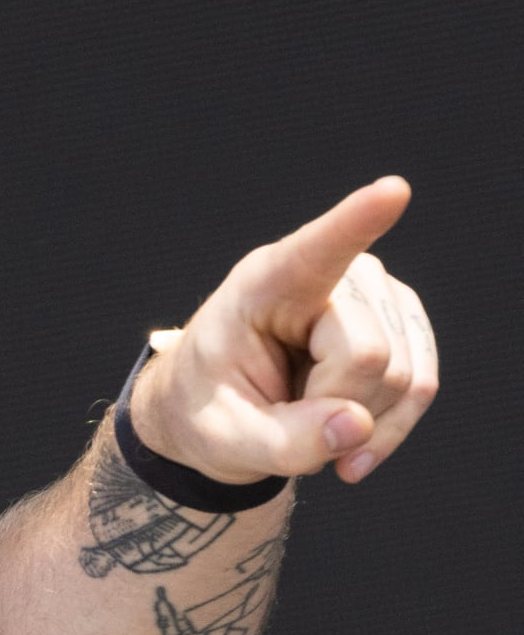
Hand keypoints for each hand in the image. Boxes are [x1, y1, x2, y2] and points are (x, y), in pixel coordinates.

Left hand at [130, 176, 438, 488]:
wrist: (222, 411)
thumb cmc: (212, 410)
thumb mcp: (225, 442)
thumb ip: (286, 442)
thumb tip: (358, 427)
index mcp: (266, 284)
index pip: (318, 251)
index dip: (358, 222)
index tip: (392, 192)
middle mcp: (333, 275)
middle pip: (370, 355)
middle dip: (334, 407)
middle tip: (286, 410)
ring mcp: (377, 293)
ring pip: (403, 376)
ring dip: (357, 422)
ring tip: (309, 412)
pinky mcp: (405, 323)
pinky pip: (421, 388)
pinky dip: (388, 429)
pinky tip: (349, 438)